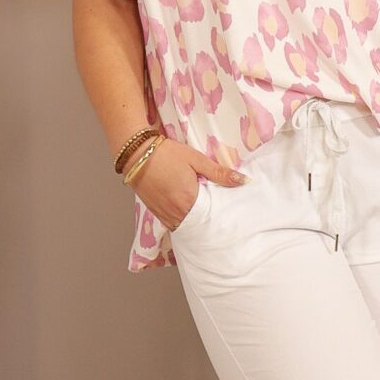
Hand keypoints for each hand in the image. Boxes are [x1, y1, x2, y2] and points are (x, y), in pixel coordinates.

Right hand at [126, 137, 248, 230]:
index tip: (229, 215)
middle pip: (198, 225)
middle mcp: (175, 212)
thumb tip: (243, 181)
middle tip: (220, 218)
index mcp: (188, 200)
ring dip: (194, 223)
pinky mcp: (155, 213)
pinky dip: (181, 220)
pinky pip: (172, 223)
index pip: (211, 217)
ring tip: (205, 216)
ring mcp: (163, 215)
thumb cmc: (167, 154)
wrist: (136, 153)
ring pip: (184, 226)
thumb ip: (219, 173)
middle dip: (208, 222)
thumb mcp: (196, 159)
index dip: (221, 217)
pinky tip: (188, 213)